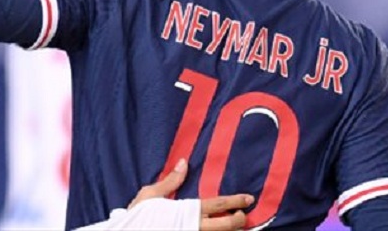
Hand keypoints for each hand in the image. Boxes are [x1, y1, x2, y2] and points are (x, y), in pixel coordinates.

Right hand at [129, 159, 252, 230]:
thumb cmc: (138, 216)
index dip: (236, 201)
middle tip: (244, 214)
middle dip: (240, 220)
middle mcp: (196, 228)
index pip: (219, 205)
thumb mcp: (151, 195)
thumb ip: (171, 181)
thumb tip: (184, 162)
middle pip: (227, 226)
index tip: (248, 198)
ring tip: (237, 226)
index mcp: (188, 212)